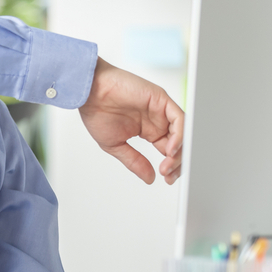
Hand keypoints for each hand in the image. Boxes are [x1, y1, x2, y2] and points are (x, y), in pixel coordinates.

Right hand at [78, 57, 183, 184]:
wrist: (89, 92)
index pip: (168, 150)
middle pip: (179, 143)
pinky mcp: (161, 99)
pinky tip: (170, 149)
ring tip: (168, 164)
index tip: (167, 179)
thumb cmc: (97, 112)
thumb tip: (150, 178)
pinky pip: (178, 118)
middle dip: (177, 162)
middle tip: (169, 175)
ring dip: (179, 151)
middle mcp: (157, 119)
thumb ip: (135, 161)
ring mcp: (160, 109)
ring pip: (182, 132)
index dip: (171, 165)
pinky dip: (179, 134)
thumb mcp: (116, 145)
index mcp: (148, 130)